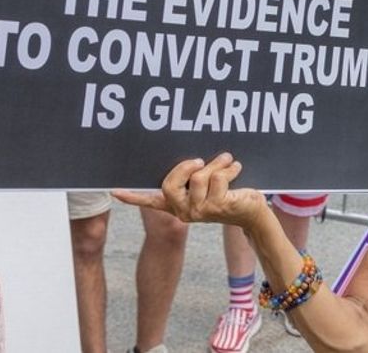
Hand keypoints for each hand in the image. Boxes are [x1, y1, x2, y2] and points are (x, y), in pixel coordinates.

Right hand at [113, 153, 266, 228]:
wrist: (253, 211)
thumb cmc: (230, 192)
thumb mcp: (208, 183)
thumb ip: (193, 174)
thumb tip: (189, 156)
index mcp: (178, 205)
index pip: (151, 202)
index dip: (132, 197)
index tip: (114, 191)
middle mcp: (184, 211)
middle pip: (169, 184)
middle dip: (186, 166)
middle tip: (201, 160)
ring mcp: (200, 211)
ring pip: (199, 176)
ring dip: (217, 163)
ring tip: (228, 162)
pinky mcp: (217, 206)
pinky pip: (217, 177)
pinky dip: (229, 168)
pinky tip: (237, 169)